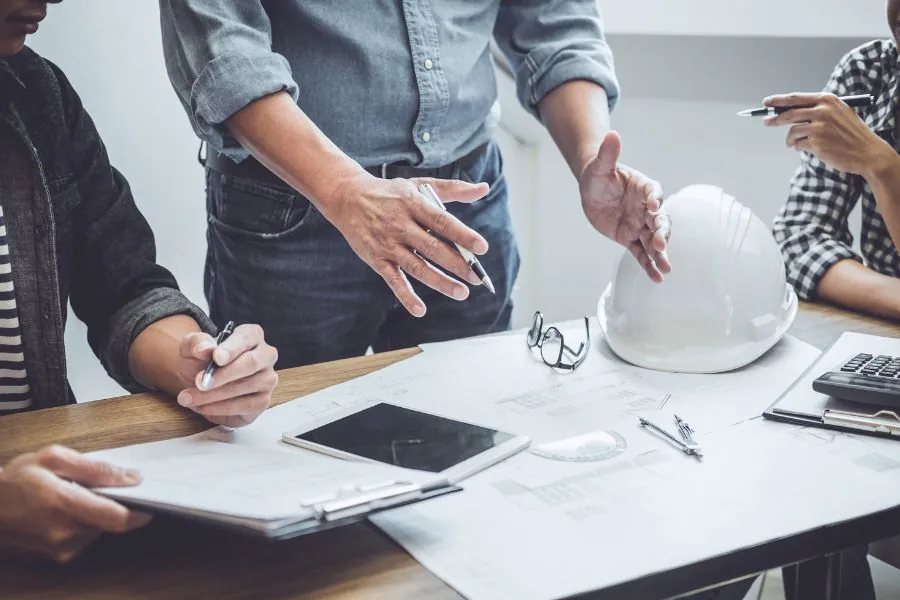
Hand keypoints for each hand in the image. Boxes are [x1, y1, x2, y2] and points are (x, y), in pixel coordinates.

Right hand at [0, 446, 149, 562]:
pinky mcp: (58, 557)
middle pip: (111, 522)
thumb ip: (96, 468)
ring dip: (96, 513)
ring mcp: (61, 550)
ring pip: (100, 529)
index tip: (151, 498)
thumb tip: (133, 477)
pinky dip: (84, 523)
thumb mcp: (53, 458)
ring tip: (74, 495)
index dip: (140, 510)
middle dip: (113, 503)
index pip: (119, 518)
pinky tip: (67, 509)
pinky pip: (85, 537)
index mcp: (65, 507)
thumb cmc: (14, 480)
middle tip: (97, 486)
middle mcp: (66, 535)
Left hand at [175, 324, 277, 427]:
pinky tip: (201, 406)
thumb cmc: (201, 361)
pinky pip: (246, 406)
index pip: (246, 338)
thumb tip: (204, 348)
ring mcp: (267, 379)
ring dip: (216, 395)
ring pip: (248, 386)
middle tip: (200, 383)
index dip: (232, 349)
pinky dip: (220, 408)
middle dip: (224, 375)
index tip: (216, 358)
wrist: (200, 384)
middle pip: (251, 363)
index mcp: (252, 335)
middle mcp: (265, 355)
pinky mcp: (263, 401)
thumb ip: (196, 343)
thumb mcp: (191, 347)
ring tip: (190, 397)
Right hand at [323, 174, 490, 316]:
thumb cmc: (390, 193)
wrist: (347, 198)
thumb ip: (453, 189)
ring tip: (461, 293)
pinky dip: (405, 296)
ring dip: (439, 282)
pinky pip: (393, 280)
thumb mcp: (419, 185)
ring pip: (417, 267)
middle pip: (432, 247)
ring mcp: (388, 244)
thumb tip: (484, 189)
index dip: (462, 235)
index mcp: (413, 204)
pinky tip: (420, 310)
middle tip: (476, 276)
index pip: (442, 221)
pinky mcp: (377, 259)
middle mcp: (400, 225)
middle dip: (457, 263)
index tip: (481, 247)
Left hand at [579, 131, 671, 281]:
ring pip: (653, 240)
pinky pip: (641, 254)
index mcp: (643, 187)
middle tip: (659, 241)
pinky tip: (657, 278)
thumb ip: (608, 153)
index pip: (654, 192)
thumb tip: (612, 134)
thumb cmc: (598, 175)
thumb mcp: (599, 166)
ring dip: (660, 253)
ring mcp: (640, 224)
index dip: (656, 198)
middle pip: (659, 220)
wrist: (592, 190)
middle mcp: (646, 207)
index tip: (654, 205)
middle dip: (661, 231)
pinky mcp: (630, 238)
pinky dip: (649, 265)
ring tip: (666, 268)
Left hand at [762, 92, 893, 176]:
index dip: (778, 100)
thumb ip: (818, 109)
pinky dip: (798, 147)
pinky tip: (806, 148)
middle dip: (774, 119)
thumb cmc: (851, 133)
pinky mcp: (817, 144)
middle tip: (766, 122)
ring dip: (790, 139)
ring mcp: (819, 128)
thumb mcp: (838, 113)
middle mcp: (823, 111)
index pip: (796, 98)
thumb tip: (789, 111)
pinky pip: (798, 145)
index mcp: (827, 100)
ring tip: (793, 143)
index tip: (766, 102)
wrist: (867, 152)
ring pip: (792, 131)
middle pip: (789, 114)